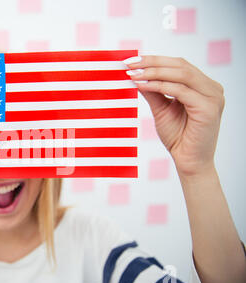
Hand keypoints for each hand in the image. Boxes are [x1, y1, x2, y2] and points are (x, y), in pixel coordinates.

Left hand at [124, 55, 224, 176]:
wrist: (189, 162)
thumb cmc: (178, 137)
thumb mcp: (162, 109)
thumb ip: (153, 92)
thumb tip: (136, 74)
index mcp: (203, 86)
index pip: (178, 64)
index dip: (154, 60)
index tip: (131, 61)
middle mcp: (211, 88)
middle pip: (179, 65)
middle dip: (151, 63)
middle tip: (129, 64)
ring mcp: (213, 96)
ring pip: (180, 74)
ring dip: (153, 72)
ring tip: (133, 74)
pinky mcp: (208, 107)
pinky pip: (180, 90)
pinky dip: (159, 86)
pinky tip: (142, 85)